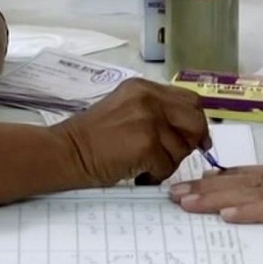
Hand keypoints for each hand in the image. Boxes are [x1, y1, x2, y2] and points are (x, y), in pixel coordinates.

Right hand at [52, 78, 210, 187]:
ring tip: (145, 165)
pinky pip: (168, 166)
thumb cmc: (92, 137)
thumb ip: (157, 112)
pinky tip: (138, 173)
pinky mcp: (147, 144)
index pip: (190, 100)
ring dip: (168, 163)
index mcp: (144, 87)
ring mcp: (149, 120)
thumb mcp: (127, 110)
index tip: (196, 139)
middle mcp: (149, 98)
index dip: (197, 121)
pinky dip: (156, 175)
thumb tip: (191, 131)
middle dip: (191, 142)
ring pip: (182, 147)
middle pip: (195, 120)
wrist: (65, 152)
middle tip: (173, 155)